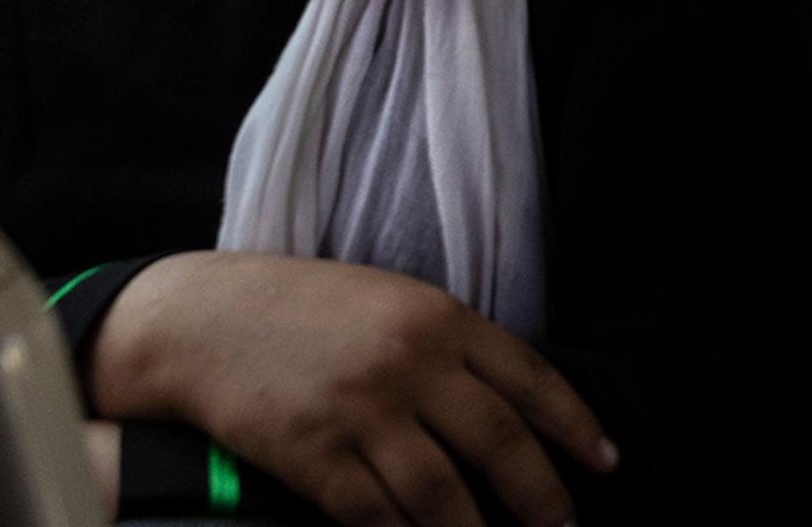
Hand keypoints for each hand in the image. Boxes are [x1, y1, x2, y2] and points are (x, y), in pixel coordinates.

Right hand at [91, 251, 612, 526]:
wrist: (205, 320)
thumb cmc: (304, 312)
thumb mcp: (391, 304)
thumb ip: (450, 349)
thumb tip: (512, 410)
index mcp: (439, 318)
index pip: (530, 379)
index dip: (575, 427)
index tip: (606, 465)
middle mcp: (410, 362)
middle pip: (499, 443)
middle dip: (544, 498)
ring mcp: (360, 411)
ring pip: (443, 494)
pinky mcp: (312, 455)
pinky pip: (375, 517)